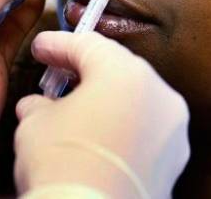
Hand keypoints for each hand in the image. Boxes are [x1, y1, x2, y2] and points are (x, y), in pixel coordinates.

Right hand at [14, 31, 189, 198]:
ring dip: (108, 102)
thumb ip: (39, 106)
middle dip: (87, 72)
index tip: (43, 48)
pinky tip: (99, 141)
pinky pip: (146, 131)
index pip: (88, 45)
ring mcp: (172, 127)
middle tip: (59, 74)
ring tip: (77, 112)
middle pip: (118, 69)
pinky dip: (124, 130)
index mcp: (125, 72)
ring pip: (137, 101)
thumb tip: (37, 106)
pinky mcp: (175, 159)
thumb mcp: (35, 126)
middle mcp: (158, 93)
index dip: (59, 44)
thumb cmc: (65, 166)